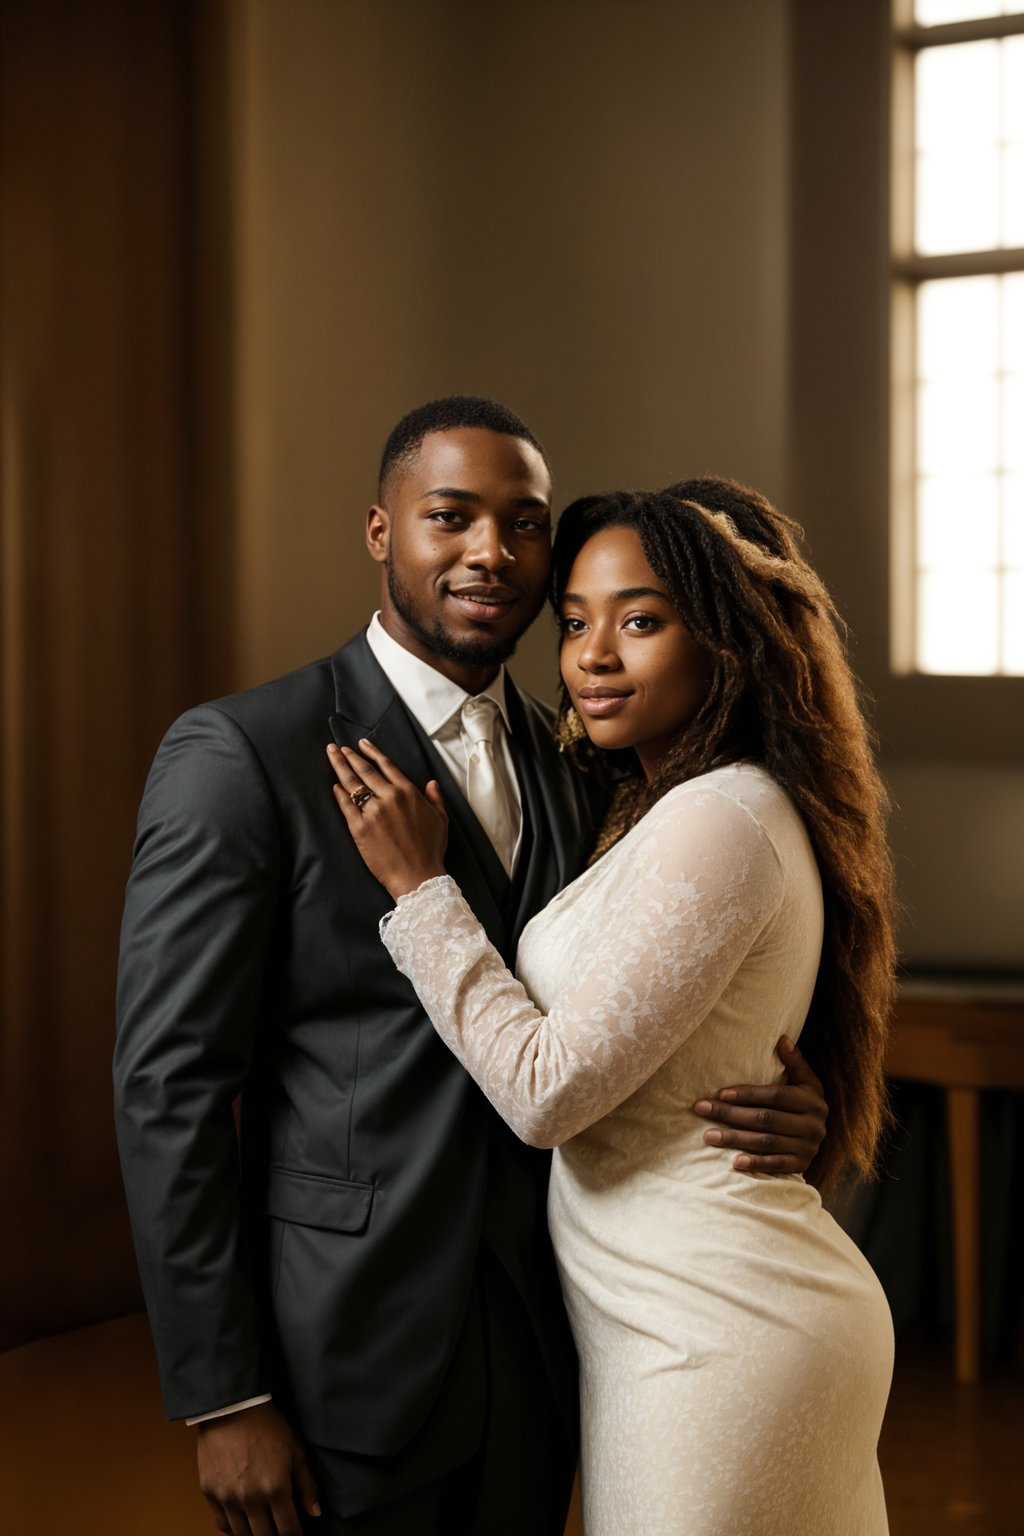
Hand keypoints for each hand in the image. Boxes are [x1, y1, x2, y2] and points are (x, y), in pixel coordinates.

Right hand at [197, 1401, 319, 1535]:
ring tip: (262, 1527)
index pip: (288, 1530)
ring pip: (242, 1535)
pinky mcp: (210, 1492)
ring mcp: (228, 1497)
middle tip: (278, 1528)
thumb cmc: (268, 1426)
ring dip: (254, 1534)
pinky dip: (233, 1528)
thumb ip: (306, 1485)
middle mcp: (251, 1498)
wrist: (233, 1408)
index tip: (296, 1533)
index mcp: (276, 1488)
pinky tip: (242, 1522)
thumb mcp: (296, 1451)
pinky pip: (221, 1524)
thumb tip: (314, 1513)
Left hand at [327, 738, 447, 899]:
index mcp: (408, 792)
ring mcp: (373, 812)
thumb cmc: (430, 850)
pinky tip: (334, 786)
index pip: (386, 765)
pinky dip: (338, 794)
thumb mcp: (440, 820)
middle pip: (364, 770)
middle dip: (349, 756)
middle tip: (337, 747)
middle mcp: (389, 797)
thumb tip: (432, 783)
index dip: (372, 752)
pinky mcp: (359, 828)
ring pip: (352, 784)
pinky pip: (346, 806)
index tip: (362, 744)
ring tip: (331, 756)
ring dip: (340, 767)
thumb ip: (435, 798)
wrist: (417, 875)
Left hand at [693, 1035, 827, 1174]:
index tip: (721, 1093)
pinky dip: (756, 1163)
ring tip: (709, 1135)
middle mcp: (812, 1125)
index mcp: (811, 1101)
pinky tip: (735, 1162)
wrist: (820, 1138)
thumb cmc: (804, 1104)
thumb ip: (795, 1062)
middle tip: (703, 1109)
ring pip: (766, 1142)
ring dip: (736, 1139)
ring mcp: (808, 1147)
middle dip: (731, 1114)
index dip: (748, 1094)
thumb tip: (782, 1038)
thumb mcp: (806, 1082)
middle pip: (766, 1119)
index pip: (775, 1096)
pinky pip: (776, 1165)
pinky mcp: (801, 1165)